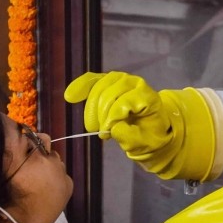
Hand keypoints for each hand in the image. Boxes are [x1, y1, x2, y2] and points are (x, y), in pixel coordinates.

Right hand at [65, 71, 219, 180]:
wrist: (151, 128)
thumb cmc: (148, 136)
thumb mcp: (144, 143)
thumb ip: (130, 136)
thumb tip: (113, 127)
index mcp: (148, 97)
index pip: (125, 102)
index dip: (113, 117)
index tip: (107, 133)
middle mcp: (136, 84)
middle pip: (110, 93)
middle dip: (101, 114)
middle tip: (100, 133)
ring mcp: (122, 80)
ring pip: (100, 87)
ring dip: (91, 107)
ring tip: (93, 125)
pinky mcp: (110, 81)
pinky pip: (93, 80)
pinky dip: (81, 87)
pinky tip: (70, 96)